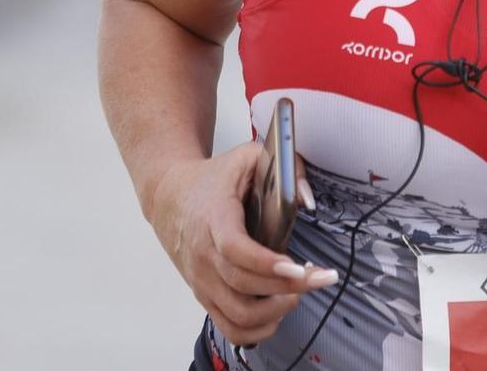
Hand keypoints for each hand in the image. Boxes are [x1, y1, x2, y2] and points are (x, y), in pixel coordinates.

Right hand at [150, 142, 338, 346]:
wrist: (168, 196)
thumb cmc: (210, 180)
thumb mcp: (247, 158)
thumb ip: (285, 167)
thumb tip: (308, 200)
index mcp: (213, 218)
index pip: (235, 250)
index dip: (267, 264)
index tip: (298, 267)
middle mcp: (204, 254)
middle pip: (244, 286)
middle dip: (289, 288)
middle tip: (319, 278)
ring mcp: (202, 279)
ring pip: (238, 315)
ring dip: (275, 311)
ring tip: (297, 292)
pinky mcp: (204, 295)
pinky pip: (229, 327)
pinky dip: (257, 330)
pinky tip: (276, 311)